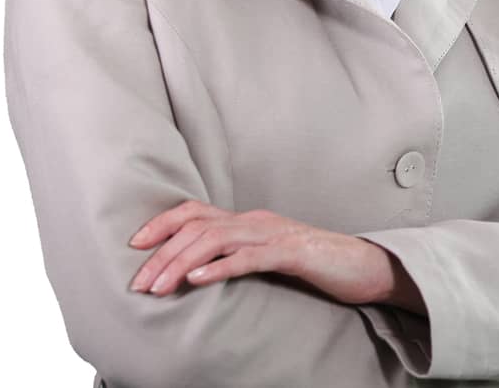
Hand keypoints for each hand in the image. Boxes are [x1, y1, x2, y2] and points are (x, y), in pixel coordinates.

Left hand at [127, 200, 420, 310]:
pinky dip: (218, 268)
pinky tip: (197, 280)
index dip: (161, 223)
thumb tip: (197, 271)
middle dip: (161, 253)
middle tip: (138, 282)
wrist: (363, 266)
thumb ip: (238, 256)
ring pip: (215, 240)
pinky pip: (249, 258)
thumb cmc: (315, 265)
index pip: (195, 212)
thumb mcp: (268, 257)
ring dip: (181, 264)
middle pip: (197, 226)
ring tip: (159, 287)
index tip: (134, 245)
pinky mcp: (292, 253)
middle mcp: (256, 220)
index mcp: (249, 220)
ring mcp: (274, 234)